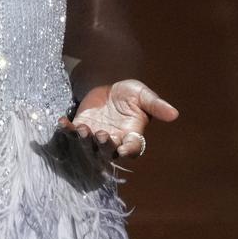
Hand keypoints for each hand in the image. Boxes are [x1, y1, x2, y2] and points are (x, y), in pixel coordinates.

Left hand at [59, 79, 178, 164]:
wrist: (109, 86)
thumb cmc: (130, 94)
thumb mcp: (144, 96)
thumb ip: (156, 105)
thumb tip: (175, 114)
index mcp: (132, 136)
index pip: (132, 149)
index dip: (128, 150)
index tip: (124, 149)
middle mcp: (113, 142)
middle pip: (108, 152)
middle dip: (104, 146)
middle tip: (103, 135)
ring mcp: (95, 138)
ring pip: (89, 146)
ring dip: (85, 140)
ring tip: (84, 129)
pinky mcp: (80, 129)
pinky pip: (71, 133)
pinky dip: (67, 129)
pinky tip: (62, 122)